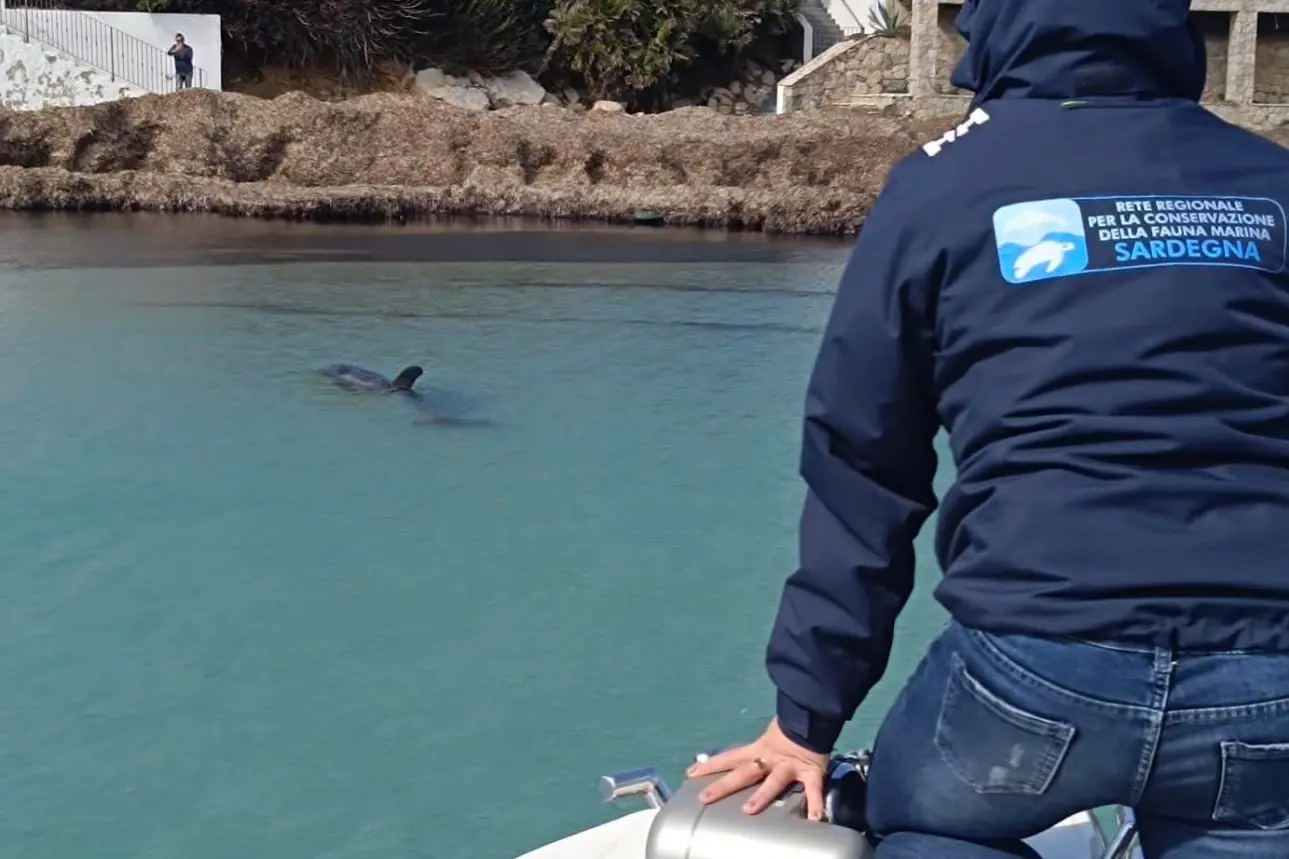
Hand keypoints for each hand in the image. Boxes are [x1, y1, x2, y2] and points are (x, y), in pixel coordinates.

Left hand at [685, 717, 830, 819]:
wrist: (814, 715)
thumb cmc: (792, 727)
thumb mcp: (769, 736)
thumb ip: (758, 748)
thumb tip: (743, 755)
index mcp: (759, 750)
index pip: (730, 757)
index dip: (711, 765)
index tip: (690, 773)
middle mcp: (770, 760)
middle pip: (743, 774)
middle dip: (723, 786)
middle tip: (704, 798)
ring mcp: (790, 767)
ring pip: (773, 782)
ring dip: (761, 796)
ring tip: (748, 810)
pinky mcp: (811, 772)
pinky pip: (814, 790)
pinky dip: (815, 803)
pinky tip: (815, 819)